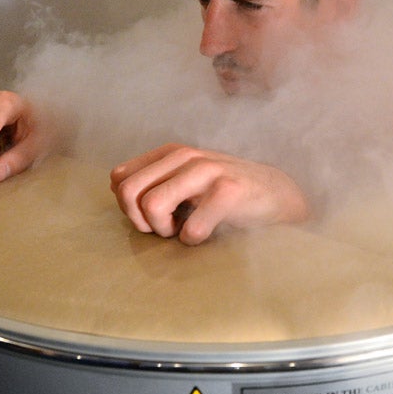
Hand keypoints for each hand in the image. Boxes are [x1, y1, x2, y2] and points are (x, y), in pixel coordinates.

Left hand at [110, 143, 309, 244]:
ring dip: (164, 230)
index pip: (119, 178)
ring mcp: (208, 171)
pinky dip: (193, 240)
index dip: (127, 206)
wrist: (277, 195)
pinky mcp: (229, 192)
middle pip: (127, 192)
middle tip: (164, 228)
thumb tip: (115, 186)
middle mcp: (186, 157)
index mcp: (172, 153)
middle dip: (139, 220)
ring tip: (182, 231)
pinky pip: (191, 228)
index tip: (150, 216)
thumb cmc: (226, 192)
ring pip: (152, 206)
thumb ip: (153, 179)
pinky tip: (206, 234)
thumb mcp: (186, 178)